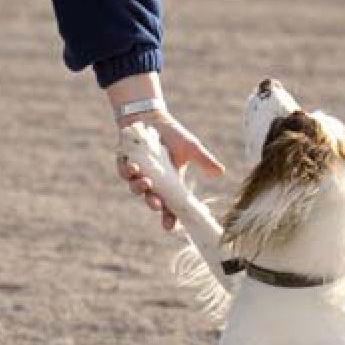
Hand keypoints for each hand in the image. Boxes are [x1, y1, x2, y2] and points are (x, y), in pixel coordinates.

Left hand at [116, 113, 223, 230]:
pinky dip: (127, 172)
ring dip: (140, 188)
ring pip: (136, 187)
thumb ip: (204, 161)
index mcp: (169, 184)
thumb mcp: (191, 148)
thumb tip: (221, 172)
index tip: (169, 226)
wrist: (153, 118)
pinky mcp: (124, 162)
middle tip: (157, 205)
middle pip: (151, 199)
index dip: (169, 217)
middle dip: (154, 204)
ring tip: (147, 183)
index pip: (169, 206)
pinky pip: (124, 172)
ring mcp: (138, 174)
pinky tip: (133, 167)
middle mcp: (152, 182)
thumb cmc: (173, 135)